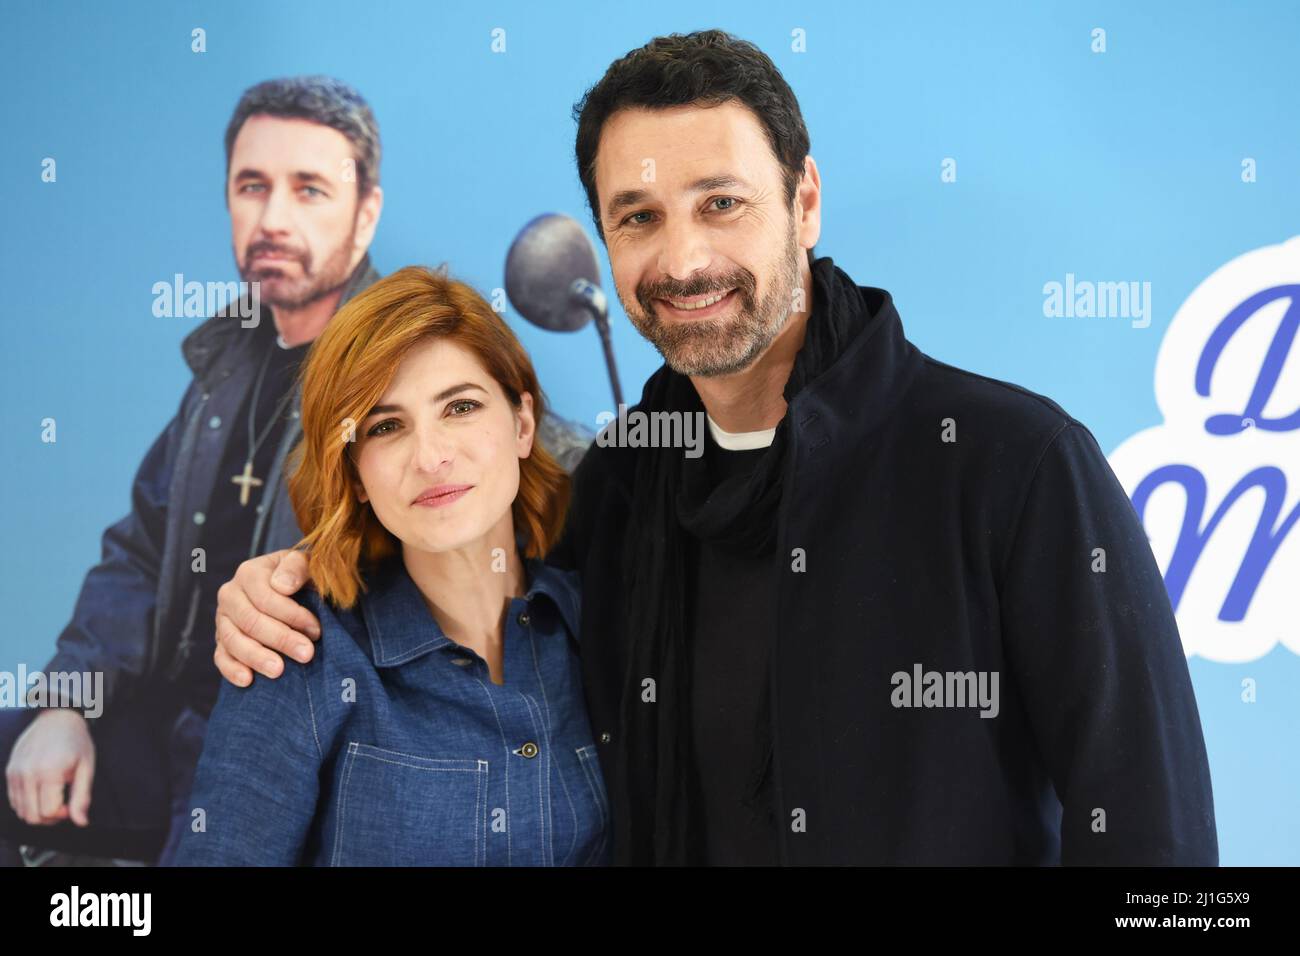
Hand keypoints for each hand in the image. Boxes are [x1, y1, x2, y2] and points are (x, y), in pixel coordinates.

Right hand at [6, 709, 94, 825]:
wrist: (57, 717)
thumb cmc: (76, 741)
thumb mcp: (87, 767)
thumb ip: (82, 797)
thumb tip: (81, 822)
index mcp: (49, 771)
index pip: (49, 812)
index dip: (63, 814)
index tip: (72, 803)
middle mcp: (27, 773)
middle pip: (32, 816)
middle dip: (50, 817)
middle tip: (64, 803)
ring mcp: (15, 772)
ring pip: (21, 811)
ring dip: (38, 811)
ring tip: (53, 796)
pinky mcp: (9, 771)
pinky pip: (14, 800)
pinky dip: (27, 803)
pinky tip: (41, 791)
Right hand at [213, 549, 319, 686]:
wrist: (290, 588)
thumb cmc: (300, 577)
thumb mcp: (304, 563)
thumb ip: (296, 567)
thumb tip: (282, 586)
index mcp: (249, 573)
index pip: (266, 598)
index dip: (292, 616)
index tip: (316, 630)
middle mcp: (230, 594)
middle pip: (251, 621)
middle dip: (281, 639)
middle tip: (306, 654)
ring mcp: (223, 619)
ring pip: (233, 640)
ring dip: (257, 657)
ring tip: (279, 671)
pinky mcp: (221, 640)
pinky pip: (221, 657)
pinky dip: (231, 669)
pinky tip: (248, 680)